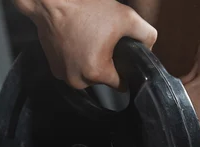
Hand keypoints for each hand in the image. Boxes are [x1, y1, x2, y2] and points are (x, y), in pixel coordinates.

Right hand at [13, 0, 157, 89]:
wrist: (50, 1)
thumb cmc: (84, 7)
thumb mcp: (126, 17)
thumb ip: (146, 35)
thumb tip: (149, 48)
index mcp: (96, 72)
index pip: (121, 85)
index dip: (125, 70)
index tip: (123, 57)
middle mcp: (78, 80)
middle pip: (104, 79)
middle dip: (107, 63)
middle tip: (103, 40)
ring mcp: (63, 76)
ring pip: (88, 75)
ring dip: (91, 61)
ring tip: (89, 39)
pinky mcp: (54, 69)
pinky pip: (74, 69)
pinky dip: (77, 59)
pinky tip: (77, 41)